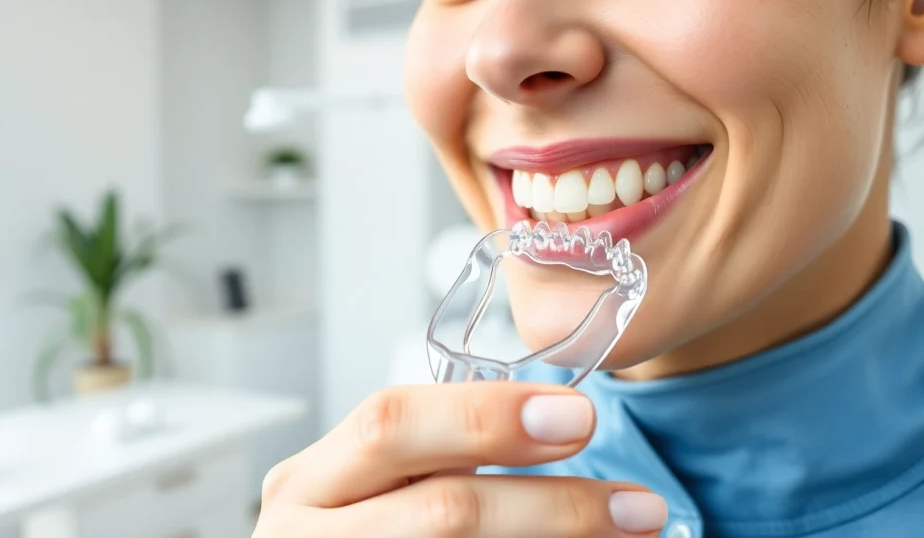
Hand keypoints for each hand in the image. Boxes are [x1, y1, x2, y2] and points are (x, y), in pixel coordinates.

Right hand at [253, 382, 668, 536]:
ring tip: (631, 532)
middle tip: (633, 501)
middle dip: (546, 502)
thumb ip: (427, 463)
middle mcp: (307, 537)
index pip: (391, 423)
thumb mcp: (365, 493)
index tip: (574, 413)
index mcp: (308, 484)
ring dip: (558, 537)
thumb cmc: (356, 535)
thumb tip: (551, 427)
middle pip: (438, 508)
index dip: (485, 416)